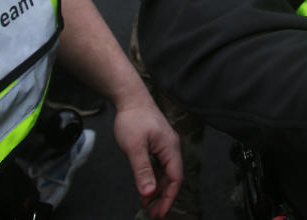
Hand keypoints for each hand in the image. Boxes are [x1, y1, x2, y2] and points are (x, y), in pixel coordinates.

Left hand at [112, 90, 181, 218]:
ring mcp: (165, 145)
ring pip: (165, 172)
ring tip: (147, 203)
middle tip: (153, 213)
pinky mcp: (157, 143)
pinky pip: (159, 165)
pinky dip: (153, 178)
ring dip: (157, 189)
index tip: (160, 213)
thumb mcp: (134, 148)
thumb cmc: (133, 119)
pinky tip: (145, 186)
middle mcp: (171, 147)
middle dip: (163, 197)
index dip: (169, 198)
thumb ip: (142, 171)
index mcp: (170, 148)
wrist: (130, 98)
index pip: (175, 179)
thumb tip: (149, 193)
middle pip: (172, 178)